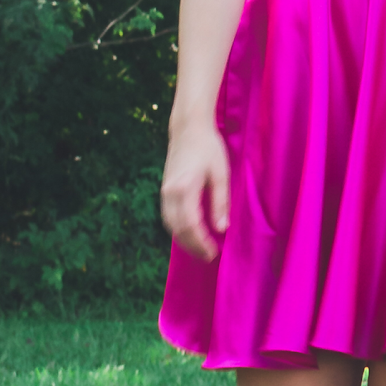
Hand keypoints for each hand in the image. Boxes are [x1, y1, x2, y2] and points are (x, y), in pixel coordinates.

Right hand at [160, 118, 229, 261]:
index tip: (213, 253)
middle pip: (177, 229)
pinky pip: (168, 216)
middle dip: (192, 246)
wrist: (188, 128)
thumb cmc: (209, 148)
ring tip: (200, 248)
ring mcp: (164, 191)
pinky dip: (178, 228)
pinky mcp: (164, 189)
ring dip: (183, 239)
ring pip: (170, 224)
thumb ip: (220, 202)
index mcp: (184, 189)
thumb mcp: (221, 174)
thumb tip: (221, 229)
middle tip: (208, 256)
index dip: (200, 242)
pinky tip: (190, 232)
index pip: (190, 225)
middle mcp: (169, 193)